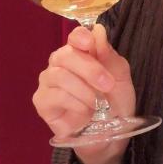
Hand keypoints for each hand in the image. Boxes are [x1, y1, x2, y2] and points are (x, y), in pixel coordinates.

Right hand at [33, 22, 135, 162]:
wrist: (110, 132)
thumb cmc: (115, 100)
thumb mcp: (120, 76)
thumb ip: (109, 55)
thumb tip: (98, 31)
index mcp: (81, 53)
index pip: (74, 37)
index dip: (79, 37)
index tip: (88, 43)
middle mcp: (60, 64)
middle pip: (65, 55)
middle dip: (89, 69)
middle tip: (107, 84)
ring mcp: (48, 82)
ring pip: (59, 76)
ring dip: (84, 90)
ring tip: (97, 104)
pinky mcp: (42, 102)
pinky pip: (54, 96)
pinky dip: (74, 103)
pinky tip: (85, 111)